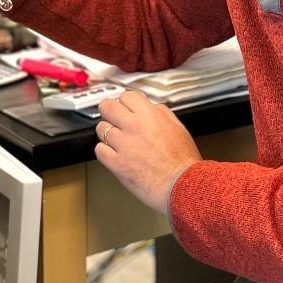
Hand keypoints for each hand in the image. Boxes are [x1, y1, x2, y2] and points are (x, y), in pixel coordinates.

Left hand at [95, 91, 201, 214]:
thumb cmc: (183, 162)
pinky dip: (104, 151)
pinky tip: (113, 153)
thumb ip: (162, 114)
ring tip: (115, 138)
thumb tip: (151, 108)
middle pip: (108, 107)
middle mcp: (133, 127)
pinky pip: (99, 150)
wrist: (181, 186)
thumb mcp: (179, 128)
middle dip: (108, 110)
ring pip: (101, 128)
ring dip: (106, 132)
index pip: (127, 96)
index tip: (125, 106)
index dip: (126, 102)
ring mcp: (122, 145)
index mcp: (149, 116)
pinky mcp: (116, 163)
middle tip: (111, 116)